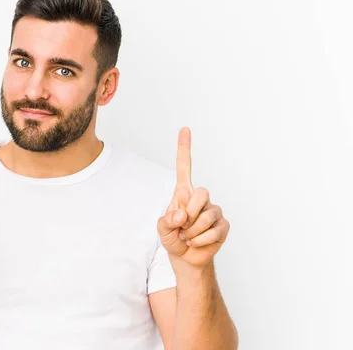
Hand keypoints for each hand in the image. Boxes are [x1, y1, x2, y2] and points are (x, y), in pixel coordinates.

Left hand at [157, 127, 230, 268]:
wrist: (186, 258)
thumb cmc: (173, 238)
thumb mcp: (162, 229)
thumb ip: (167, 220)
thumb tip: (182, 214)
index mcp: (183, 194)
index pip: (184, 168)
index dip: (184, 149)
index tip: (185, 129)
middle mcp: (200, 199)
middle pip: (201, 193)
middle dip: (189, 213)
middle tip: (182, 226)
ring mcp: (214, 211)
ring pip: (206, 217)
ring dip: (192, 232)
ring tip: (188, 237)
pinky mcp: (223, 225)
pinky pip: (214, 231)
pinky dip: (201, 241)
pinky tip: (197, 243)